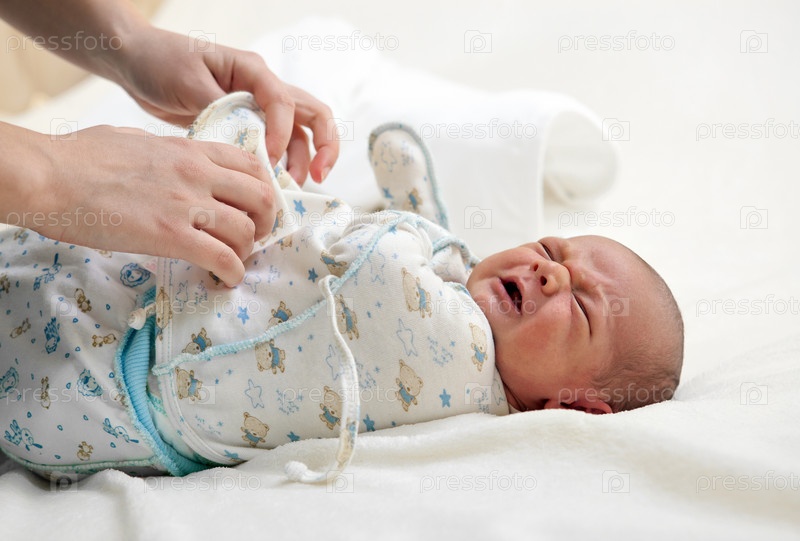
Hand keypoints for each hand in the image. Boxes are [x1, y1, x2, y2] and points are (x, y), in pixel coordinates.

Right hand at [34, 125, 274, 286]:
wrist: (49, 176)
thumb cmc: (79, 157)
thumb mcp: (133, 139)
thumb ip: (161, 151)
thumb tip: (165, 158)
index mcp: (190, 150)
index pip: (251, 166)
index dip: (261, 191)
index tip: (254, 208)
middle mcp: (198, 173)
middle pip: (261, 198)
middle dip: (265, 223)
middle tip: (252, 239)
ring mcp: (187, 204)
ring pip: (246, 231)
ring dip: (245, 253)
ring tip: (232, 263)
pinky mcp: (172, 235)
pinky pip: (223, 258)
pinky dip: (231, 274)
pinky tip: (224, 281)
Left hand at [114, 26, 338, 184]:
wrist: (139, 62)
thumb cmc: (162, 61)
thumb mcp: (188, 81)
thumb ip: (219, 108)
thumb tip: (244, 141)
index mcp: (253, 71)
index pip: (285, 102)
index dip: (282, 134)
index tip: (268, 161)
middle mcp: (263, 87)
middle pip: (313, 114)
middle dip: (324, 146)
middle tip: (319, 177)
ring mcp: (257, 107)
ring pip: (297, 135)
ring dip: (301, 162)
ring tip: (288, 191)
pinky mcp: (246, 125)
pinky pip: (275, 145)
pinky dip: (279, 166)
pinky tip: (270, 187)